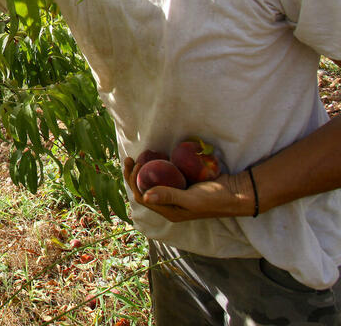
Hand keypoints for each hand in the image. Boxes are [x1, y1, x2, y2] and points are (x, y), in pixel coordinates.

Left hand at [122, 157, 252, 221]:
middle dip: (133, 174)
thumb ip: (169, 196)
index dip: (134, 181)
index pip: (142, 197)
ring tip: (138, 156)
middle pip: (144, 189)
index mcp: (168, 211)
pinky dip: (157, 167)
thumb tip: (144, 196)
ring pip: (153, 182)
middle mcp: (169, 204)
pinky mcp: (182, 184)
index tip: (136, 164)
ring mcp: (175, 194)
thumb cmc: (214, 199)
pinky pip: (165, 176)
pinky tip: (155, 156)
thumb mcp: (191, 199)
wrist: (236, 193)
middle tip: (130, 158)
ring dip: (142, 170)